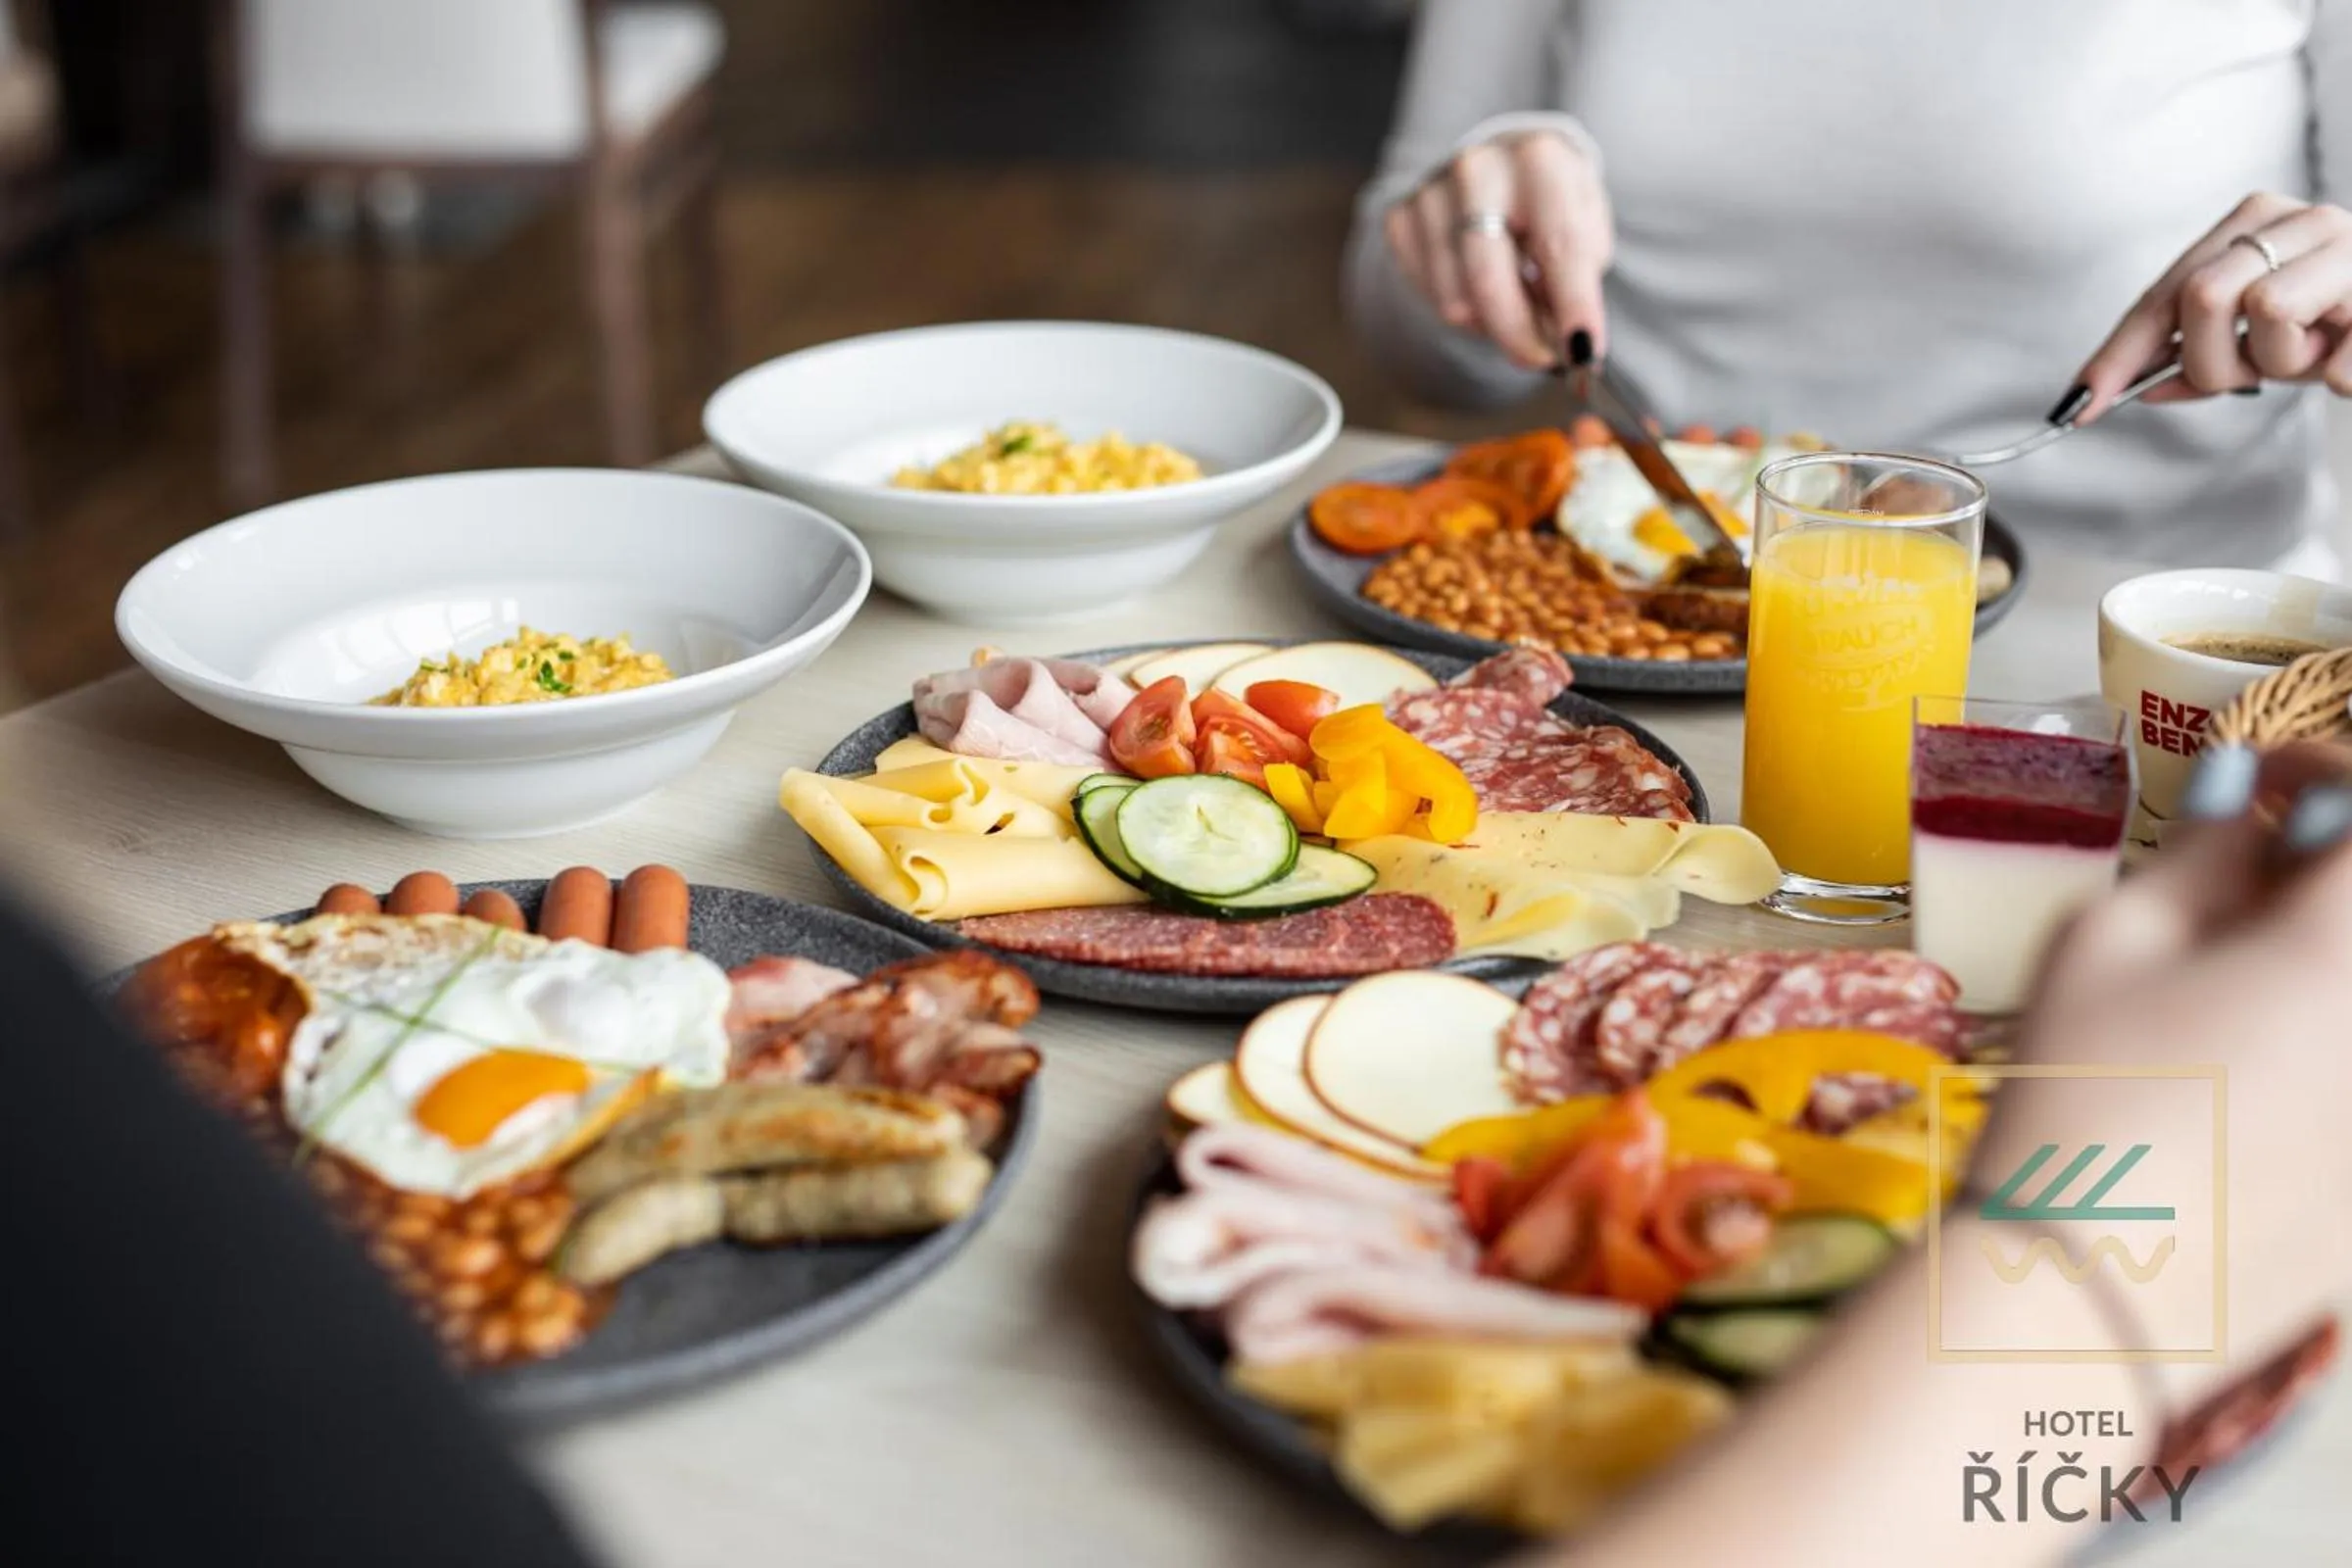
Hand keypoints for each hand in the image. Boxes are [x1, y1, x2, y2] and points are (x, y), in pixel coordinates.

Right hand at [1381, 130, 1612, 369]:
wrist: (1502, 166)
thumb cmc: (1551, 205)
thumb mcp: (1585, 229)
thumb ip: (1577, 281)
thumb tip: (1566, 344)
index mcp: (1540, 160)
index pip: (1558, 245)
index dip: (1573, 306)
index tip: (1583, 353)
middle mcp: (1479, 169)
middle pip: (1488, 280)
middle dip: (1518, 335)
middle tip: (1542, 360)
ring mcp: (1431, 194)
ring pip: (1456, 302)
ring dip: (1490, 322)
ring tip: (1514, 303)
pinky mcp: (1400, 219)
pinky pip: (1429, 296)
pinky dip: (1462, 308)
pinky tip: (1478, 286)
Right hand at [2000, 744, 2351, 1357]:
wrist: (2086, 1282)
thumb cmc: (2080, 1098)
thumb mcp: (2108, 943)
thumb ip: (2199, 857)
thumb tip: (2245, 804)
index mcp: (2348, 947)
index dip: (2317, 769)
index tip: (2258, 781)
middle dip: (2329, 868)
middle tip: (2261, 871)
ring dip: (2323, 956)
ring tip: (2246, 975)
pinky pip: (2351, 1075)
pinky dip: (2317, 1043)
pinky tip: (2252, 1070)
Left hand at [2073, 192, 2351, 420]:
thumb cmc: (2334, 322)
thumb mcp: (2255, 338)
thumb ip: (2188, 356)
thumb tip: (2113, 391)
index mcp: (2256, 219)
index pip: (2165, 292)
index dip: (2119, 354)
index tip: (2076, 407)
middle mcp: (2304, 219)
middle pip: (2204, 297)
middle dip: (2210, 362)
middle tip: (2252, 373)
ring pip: (2264, 314)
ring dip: (2280, 364)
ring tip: (2315, 352)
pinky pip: (2333, 360)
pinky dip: (2335, 378)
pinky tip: (2350, 361)